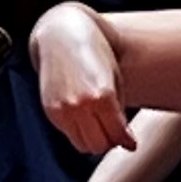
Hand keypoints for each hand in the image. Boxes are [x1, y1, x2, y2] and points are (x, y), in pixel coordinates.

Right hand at [29, 1, 126, 152]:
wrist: (62, 35)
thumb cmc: (95, 52)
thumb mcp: (116, 78)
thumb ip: (121, 113)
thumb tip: (128, 145)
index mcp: (103, 95)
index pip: (117, 136)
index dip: (126, 141)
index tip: (130, 141)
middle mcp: (81, 105)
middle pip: (99, 146)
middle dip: (109, 141)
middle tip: (113, 130)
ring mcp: (63, 109)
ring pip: (82, 146)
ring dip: (93, 139)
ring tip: (98, 123)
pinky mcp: (50, 110)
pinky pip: (68, 134)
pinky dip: (77, 131)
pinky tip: (83, 114)